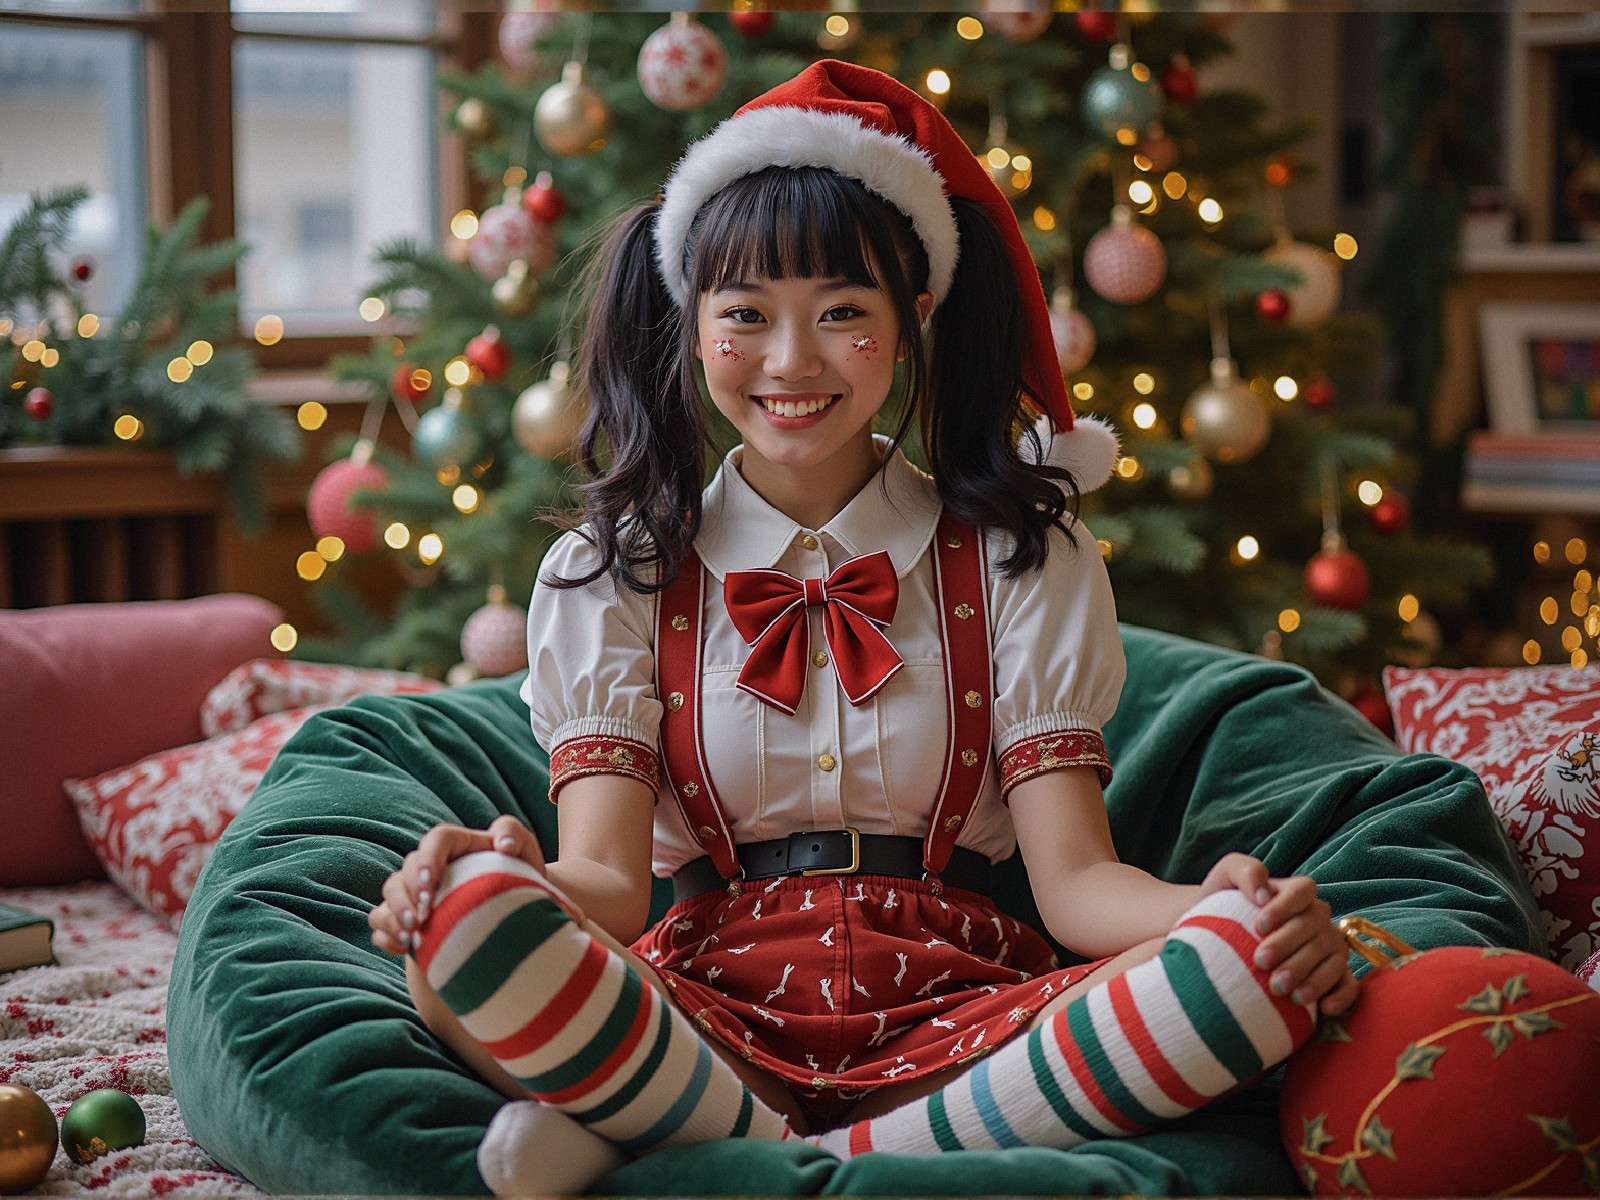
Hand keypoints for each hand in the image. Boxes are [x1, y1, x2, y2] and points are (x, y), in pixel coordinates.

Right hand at [368, 816, 549, 956]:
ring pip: (389, 897)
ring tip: (413, 938)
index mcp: (455, 844)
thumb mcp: (523, 848)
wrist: (515, 910)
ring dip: (394, 917)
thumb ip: (513, 833)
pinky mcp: (409, 919)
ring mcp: (415, 893)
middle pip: (405, 872)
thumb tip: (504, 845)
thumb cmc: (519, 874)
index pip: (435, 841)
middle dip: (407, 896)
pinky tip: (406, 949)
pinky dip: (388, 936)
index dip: (427, 860)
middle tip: (421, 919)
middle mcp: (430, 866)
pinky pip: (382, 925)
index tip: (430, 883)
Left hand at [1198, 853, 1358, 1017]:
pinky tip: (1324, 1008)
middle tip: (1261, 962)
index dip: (1284, 907)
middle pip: (1314, 928)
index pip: (1303, 891)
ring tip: (1282, 990)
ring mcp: (1330, 947)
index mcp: (1297, 893)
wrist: (1219, 935)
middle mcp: (1318, 919)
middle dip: (1288, 946)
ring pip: (1333, 959)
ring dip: (1311, 976)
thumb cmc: (1224, 903)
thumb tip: (1264, 894)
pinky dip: (1342, 996)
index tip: (1258, 925)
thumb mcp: (1227, 876)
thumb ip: (1246, 872)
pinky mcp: (1335, 975)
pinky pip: (1349, 985)